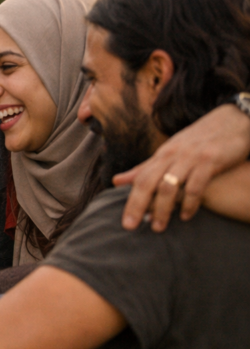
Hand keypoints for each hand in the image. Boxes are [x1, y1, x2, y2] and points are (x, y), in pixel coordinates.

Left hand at [114, 104, 249, 230]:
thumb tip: (116, 181)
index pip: (140, 179)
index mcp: (161, 155)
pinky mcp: (209, 160)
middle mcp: (171, 155)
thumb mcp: (170, 152)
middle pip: (148, 182)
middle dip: (137, 205)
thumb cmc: (198, 141)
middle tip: (131, 226)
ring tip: (158, 227)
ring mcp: (190, 157)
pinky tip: (186, 216)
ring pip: (168, 185)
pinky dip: (189, 203)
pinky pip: (195, 185)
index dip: (130, 200)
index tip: (125, 221)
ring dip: (162, 208)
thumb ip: (145, 168)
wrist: (232, 121)